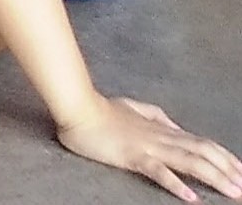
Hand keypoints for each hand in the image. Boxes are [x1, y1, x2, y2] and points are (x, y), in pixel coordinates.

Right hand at [60, 102, 241, 200]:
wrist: (77, 107)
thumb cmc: (101, 109)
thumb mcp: (134, 108)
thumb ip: (156, 116)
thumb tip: (174, 125)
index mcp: (163, 129)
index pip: (203, 143)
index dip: (226, 157)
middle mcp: (162, 138)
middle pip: (204, 153)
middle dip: (229, 171)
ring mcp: (148, 147)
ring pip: (189, 162)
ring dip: (215, 178)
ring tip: (233, 193)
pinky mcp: (132, 156)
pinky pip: (158, 171)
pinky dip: (176, 185)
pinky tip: (191, 198)